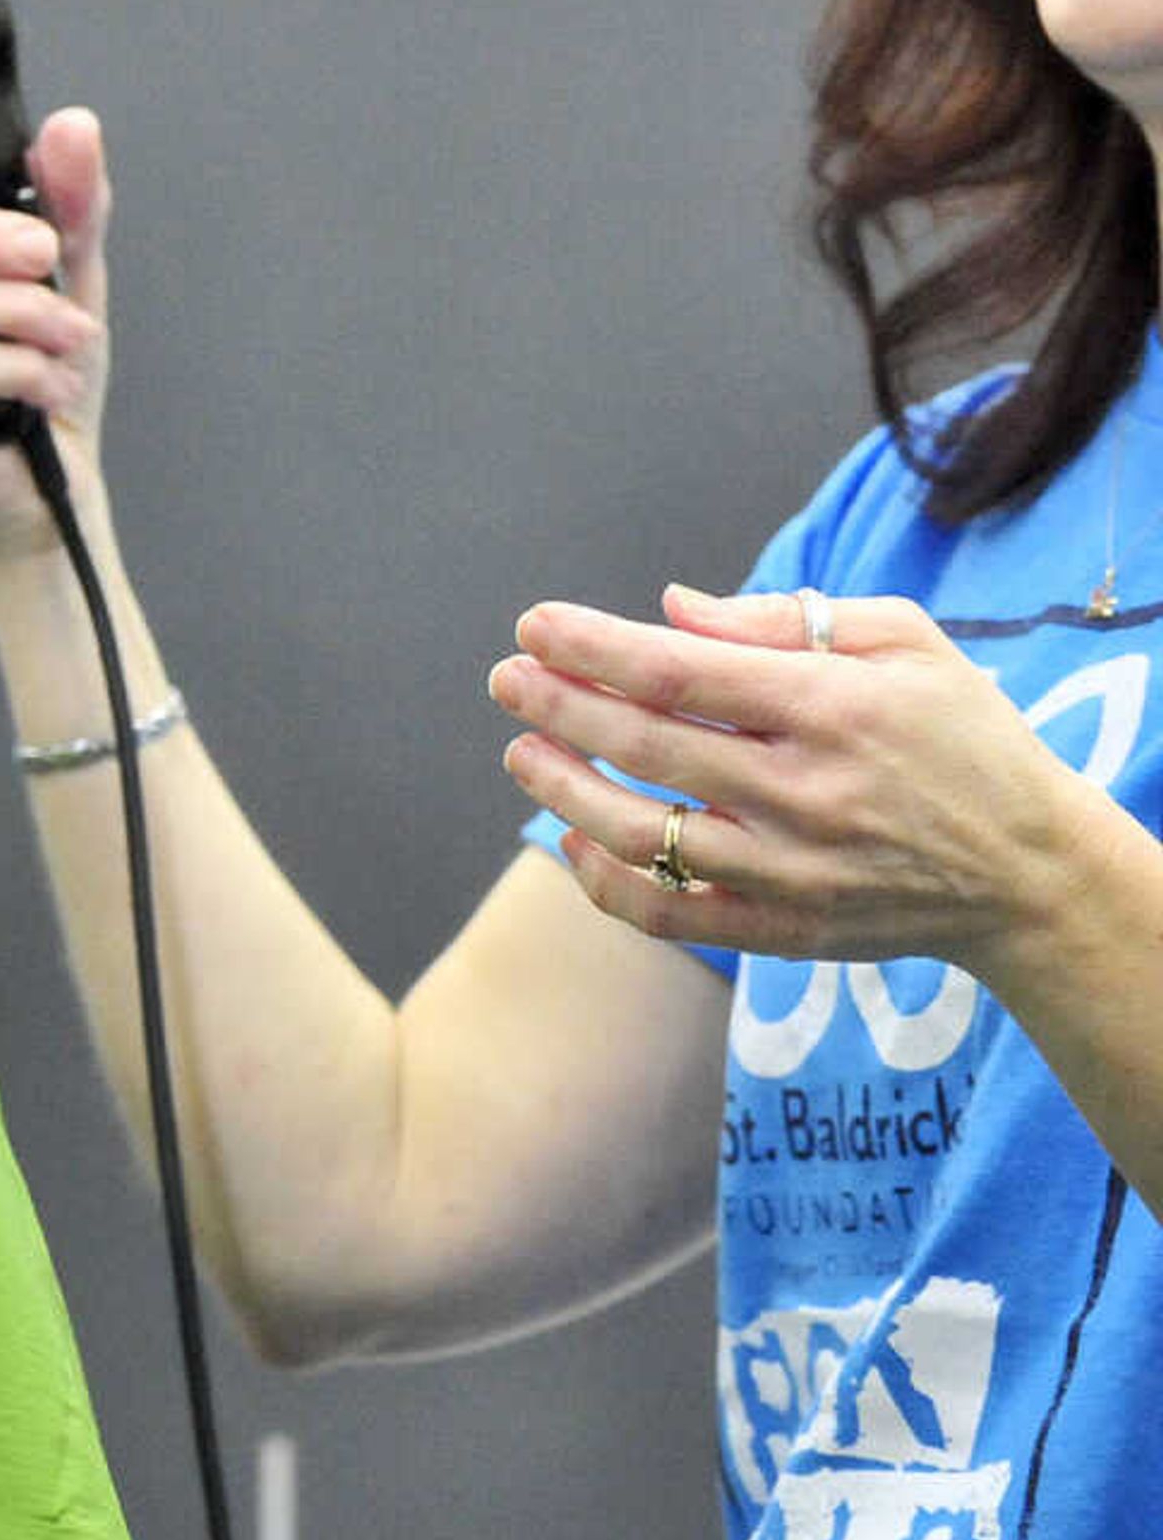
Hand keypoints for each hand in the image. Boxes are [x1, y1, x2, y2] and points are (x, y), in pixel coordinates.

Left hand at [492, 582, 1090, 970]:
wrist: (1032, 872)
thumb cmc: (962, 738)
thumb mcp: (907, 645)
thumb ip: (786, 619)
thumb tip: (671, 608)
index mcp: (834, 709)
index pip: (681, 673)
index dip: (593, 648)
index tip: (534, 625)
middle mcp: (805, 793)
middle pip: (646, 746)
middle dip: (558, 707)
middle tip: (506, 680)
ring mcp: (790, 871)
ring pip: (642, 834)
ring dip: (563, 789)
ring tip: (522, 752)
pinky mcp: (783, 931)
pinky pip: (668, 915)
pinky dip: (605, 881)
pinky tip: (574, 838)